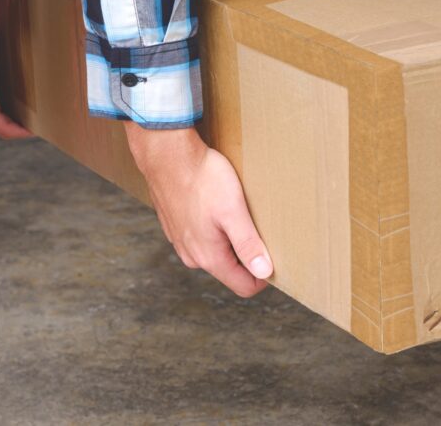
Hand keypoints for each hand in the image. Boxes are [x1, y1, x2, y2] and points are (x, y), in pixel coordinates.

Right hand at [125, 122, 272, 297]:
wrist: (167, 154)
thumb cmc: (202, 178)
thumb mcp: (233, 211)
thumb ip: (248, 245)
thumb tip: (264, 273)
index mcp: (209, 257)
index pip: (244, 286)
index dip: (264, 275)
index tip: (274, 252)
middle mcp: (191, 255)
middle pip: (230, 269)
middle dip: (246, 253)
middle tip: (256, 223)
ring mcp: (180, 242)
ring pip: (215, 251)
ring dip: (229, 238)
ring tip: (234, 210)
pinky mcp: (175, 226)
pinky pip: (201, 236)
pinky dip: (212, 226)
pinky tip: (214, 203)